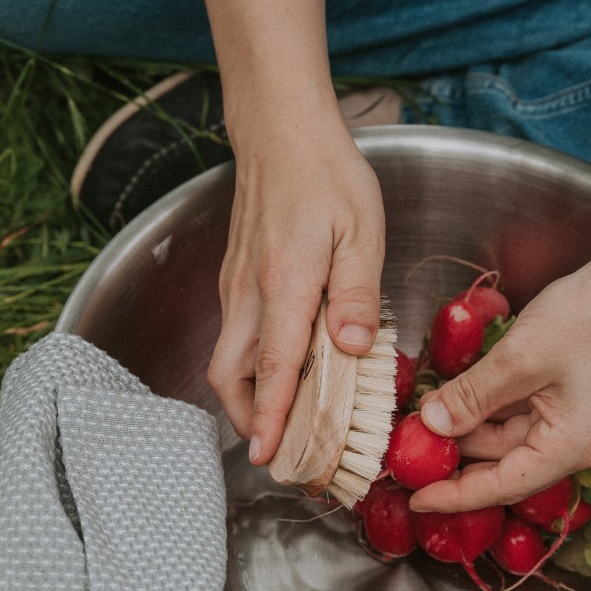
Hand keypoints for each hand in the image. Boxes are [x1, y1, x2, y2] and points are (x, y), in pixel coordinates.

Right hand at [207, 121, 385, 464]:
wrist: (281, 134)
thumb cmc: (327, 176)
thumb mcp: (362, 231)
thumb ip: (357, 295)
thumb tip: (353, 349)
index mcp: (285, 284)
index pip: (275, 367)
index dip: (273, 417)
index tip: (270, 456)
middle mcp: (249, 294)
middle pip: (230, 377)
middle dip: (251, 421)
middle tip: (283, 451)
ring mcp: (237, 288)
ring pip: (229, 361)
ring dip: (250, 398)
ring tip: (286, 423)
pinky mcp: (236, 281)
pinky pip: (236, 339)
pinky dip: (253, 368)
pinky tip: (287, 372)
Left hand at [406, 248, 590, 512]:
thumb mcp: (519, 359)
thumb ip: (472, 396)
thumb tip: (431, 424)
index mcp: (571, 448)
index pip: (501, 485)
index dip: (454, 495)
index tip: (415, 499)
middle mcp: (575, 443)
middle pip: (502, 463)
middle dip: (454, 456)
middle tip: (404, 447)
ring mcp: (574, 420)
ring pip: (506, 435)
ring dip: (466, 426)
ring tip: (421, 416)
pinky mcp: (569, 396)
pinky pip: (518, 411)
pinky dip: (485, 405)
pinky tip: (454, 394)